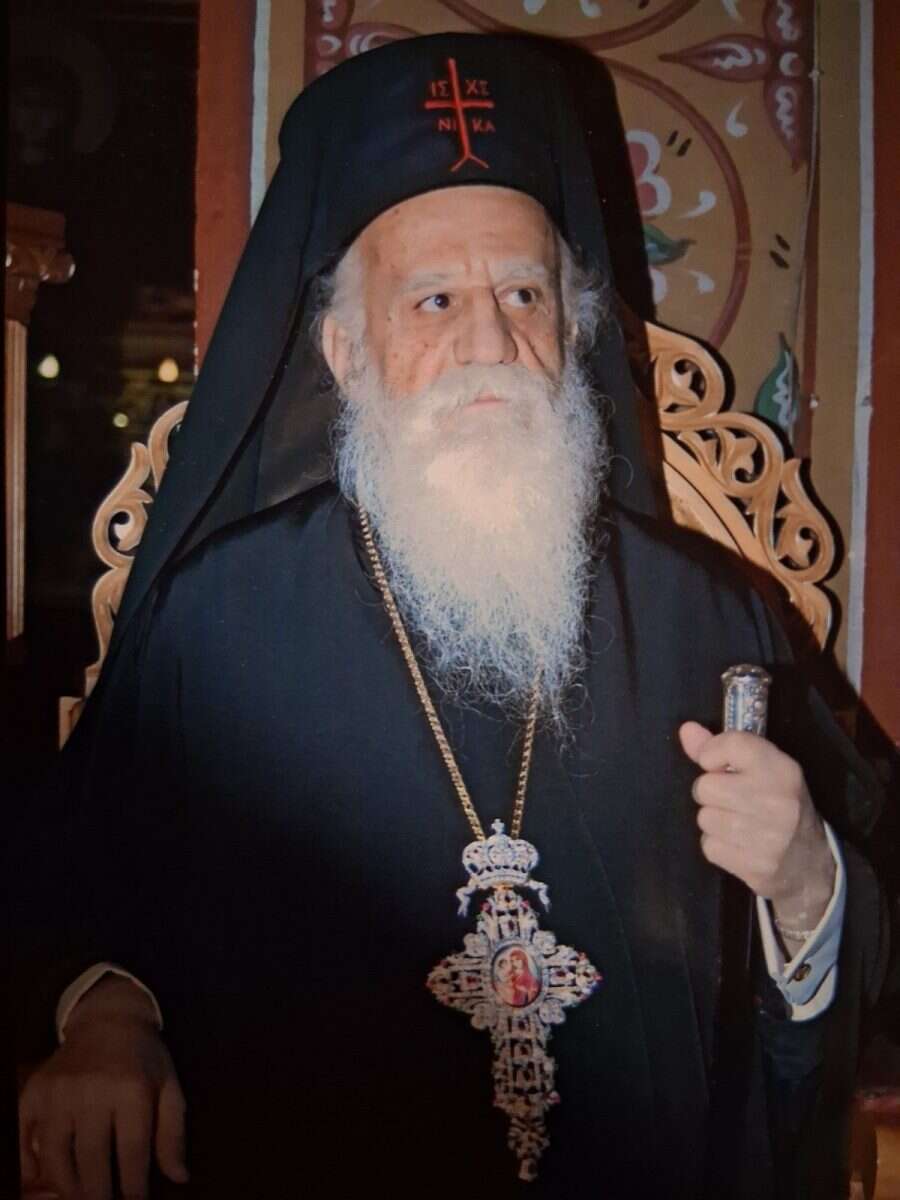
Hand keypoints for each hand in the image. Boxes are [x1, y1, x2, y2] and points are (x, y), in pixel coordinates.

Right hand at [18, 977, 187, 1199]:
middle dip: (99, 1195)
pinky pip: (24, 1140)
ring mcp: (59, 1093)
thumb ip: (173, 1133)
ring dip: (68, 1187)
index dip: (133, 1188)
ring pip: (56, 1158)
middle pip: (92, 1161)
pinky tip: (48, 1180)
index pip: (131, 1153)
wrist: (108, 1019)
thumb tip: (179, 1177)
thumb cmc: (144, 1059)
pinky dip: (32, 1167)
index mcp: (131, 1089)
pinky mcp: (34, 1093)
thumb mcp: (169, 1087)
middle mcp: (92, 1091)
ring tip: (82, 1197)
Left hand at [679, 722, 834, 930]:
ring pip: (705, 818)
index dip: (712, 752)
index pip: (733, 744)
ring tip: (737, 822)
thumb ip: (722, 747)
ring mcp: (768, 837)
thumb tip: (686, 730)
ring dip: (714, 820)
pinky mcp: (756, 866)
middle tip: (731, 799)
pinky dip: (718, 846)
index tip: (717, 764)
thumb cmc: (780, 805)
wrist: (810, 862)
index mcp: (782, 770)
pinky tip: (738, 844)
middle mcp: (777, 801)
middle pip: (706, 787)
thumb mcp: (764, 769)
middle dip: (711, 793)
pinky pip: (709, 847)